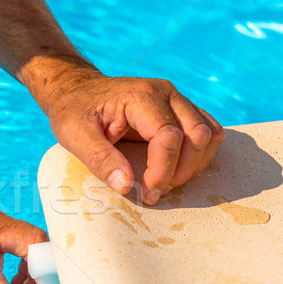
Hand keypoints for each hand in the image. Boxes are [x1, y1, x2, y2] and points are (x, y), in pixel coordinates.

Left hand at [43, 70, 224, 204]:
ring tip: (164, 182)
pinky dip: (198, 156)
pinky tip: (175, 170)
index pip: (168, 136)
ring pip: (209, 135)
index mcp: (140, 96)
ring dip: (193, 165)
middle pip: (197, 136)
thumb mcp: (74, 135)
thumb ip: (99, 159)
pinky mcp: (181, 110)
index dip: (162, 171)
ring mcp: (177, 100)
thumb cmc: (74, 110)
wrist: (77, 90)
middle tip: (153, 192)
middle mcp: (166, 94)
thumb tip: (126, 186)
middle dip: (180, 171)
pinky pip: (208, 132)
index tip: (146, 193)